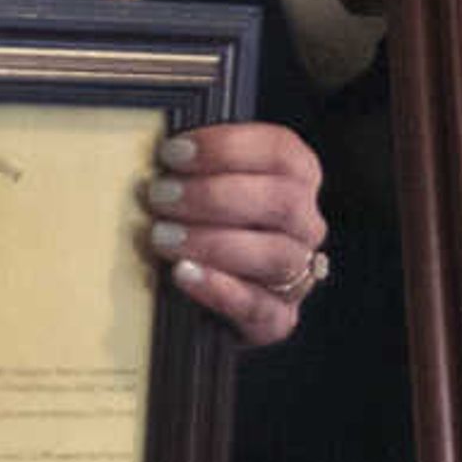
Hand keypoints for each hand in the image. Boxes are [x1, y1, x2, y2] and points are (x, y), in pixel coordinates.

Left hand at [143, 120, 329, 349]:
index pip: (281, 151)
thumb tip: (156, 142)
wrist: (200, 300)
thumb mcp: (202, 184)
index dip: (227, 148)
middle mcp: (305, 224)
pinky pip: (260, 307)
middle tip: (160, 195)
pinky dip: (220, 289)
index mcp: (297, 178)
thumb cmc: (200, 224)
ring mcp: (298, 275)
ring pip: (277, 255)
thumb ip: (193, 164)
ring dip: (214, 242)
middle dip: (214, 195)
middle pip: (283, 201)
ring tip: (163, 237)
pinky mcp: (278, 319)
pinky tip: (183, 274)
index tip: (172, 153)